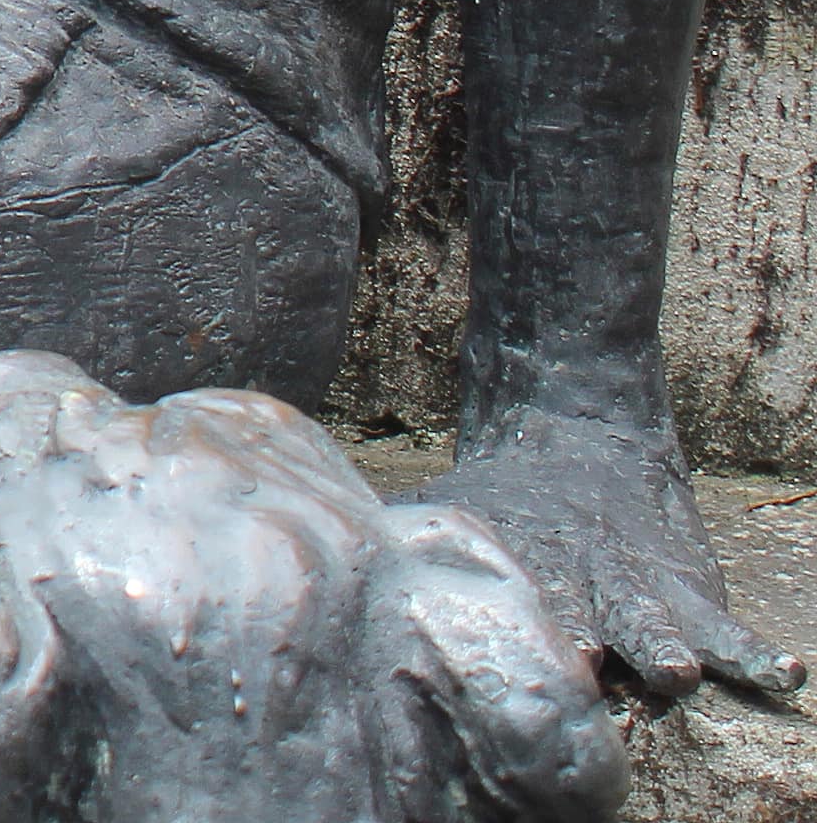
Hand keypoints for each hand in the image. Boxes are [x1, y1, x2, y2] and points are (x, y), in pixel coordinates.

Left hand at [440, 405, 795, 700]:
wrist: (573, 421)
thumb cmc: (501, 489)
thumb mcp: (449, 509)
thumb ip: (407, 545)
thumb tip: (327, 556)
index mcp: (519, 576)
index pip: (518, 612)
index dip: (519, 634)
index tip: (520, 647)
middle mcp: (581, 591)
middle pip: (586, 625)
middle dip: (587, 646)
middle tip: (585, 659)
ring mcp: (639, 590)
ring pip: (659, 626)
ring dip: (665, 649)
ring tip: (682, 669)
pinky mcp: (685, 585)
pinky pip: (726, 622)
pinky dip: (756, 651)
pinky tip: (787, 676)